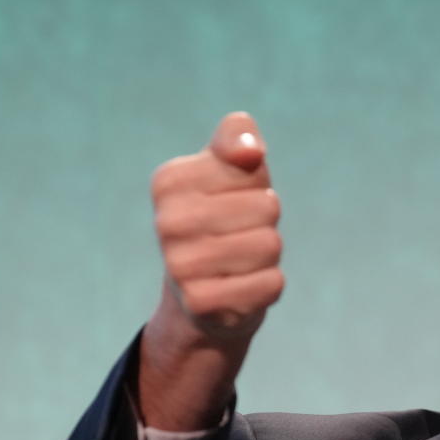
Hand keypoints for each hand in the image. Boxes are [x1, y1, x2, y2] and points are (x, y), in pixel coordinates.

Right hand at [137, 112, 283, 429]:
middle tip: (239, 233)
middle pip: (268, 207)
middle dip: (265, 221)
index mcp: (169, 181)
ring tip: (240, 260)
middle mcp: (167, 223)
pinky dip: (268, 284)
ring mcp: (180, 266)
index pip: (253, 167)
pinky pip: (272, 283)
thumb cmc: (223, 215)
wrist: (204, 293)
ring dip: (268, 255)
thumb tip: (250, 151)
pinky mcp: (202, 303)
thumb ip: (237, 136)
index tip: (231, 198)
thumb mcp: (228, 167)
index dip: (255, 183)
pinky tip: (241, 286)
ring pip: (271, 245)